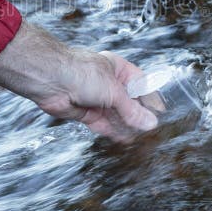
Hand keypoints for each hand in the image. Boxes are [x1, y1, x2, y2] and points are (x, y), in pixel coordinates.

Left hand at [0, 21, 157, 139]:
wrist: (50, 79)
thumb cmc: (80, 73)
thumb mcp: (113, 91)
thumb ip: (131, 110)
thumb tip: (150, 123)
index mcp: (118, 69)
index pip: (141, 85)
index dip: (151, 99)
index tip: (162, 114)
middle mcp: (108, 83)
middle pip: (129, 103)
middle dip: (139, 117)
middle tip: (153, 132)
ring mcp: (97, 98)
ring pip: (117, 116)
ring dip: (128, 127)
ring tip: (143, 140)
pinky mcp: (86, 113)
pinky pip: (104, 125)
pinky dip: (114, 132)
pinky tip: (126, 141)